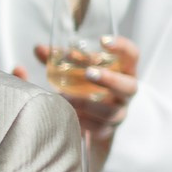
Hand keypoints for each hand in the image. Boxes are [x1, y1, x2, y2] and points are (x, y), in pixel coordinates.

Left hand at [32, 33, 139, 170]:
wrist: (90, 121)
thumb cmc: (84, 88)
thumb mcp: (75, 71)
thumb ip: (59, 60)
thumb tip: (39, 48)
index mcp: (122, 71)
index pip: (131, 55)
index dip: (122, 47)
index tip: (103, 40)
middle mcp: (125, 92)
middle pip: (128, 86)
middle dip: (109, 79)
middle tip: (89, 73)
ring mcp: (119, 113)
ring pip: (111, 111)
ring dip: (87, 103)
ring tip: (65, 97)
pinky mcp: (107, 131)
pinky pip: (98, 129)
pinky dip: (82, 122)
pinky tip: (68, 115)